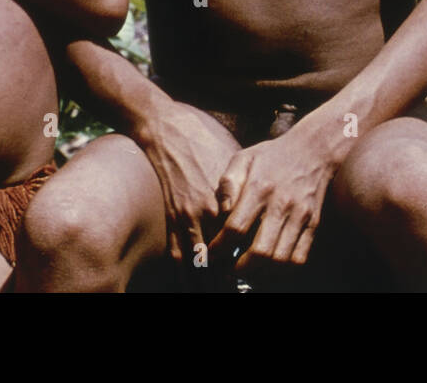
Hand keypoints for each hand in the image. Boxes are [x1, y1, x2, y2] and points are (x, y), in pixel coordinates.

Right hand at [139, 102, 239, 283]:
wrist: (169, 131)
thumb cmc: (205, 144)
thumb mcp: (234, 163)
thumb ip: (243, 192)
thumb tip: (258, 212)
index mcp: (225, 201)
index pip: (238, 243)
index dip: (244, 262)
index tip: (252, 275)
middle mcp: (205, 214)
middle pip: (217, 259)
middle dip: (222, 281)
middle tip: (231, 291)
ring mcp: (184, 217)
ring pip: (195, 262)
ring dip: (202, 283)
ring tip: (213, 294)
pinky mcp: (170, 216)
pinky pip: (175, 253)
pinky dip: (182, 273)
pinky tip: (188, 284)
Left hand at [209, 126, 338, 276]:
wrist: (313, 149)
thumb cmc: (271, 156)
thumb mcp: (243, 159)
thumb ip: (228, 184)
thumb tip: (221, 212)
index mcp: (258, 188)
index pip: (235, 227)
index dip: (220, 247)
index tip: (212, 254)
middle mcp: (280, 204)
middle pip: (260, 251)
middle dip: (240, 268)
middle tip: (230, 268)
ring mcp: (299, 216)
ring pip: (280, 259)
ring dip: (261, 272)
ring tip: (249, 269)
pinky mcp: (313, 223)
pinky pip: (300, 257)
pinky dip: (283, 269)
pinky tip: (271, 265)